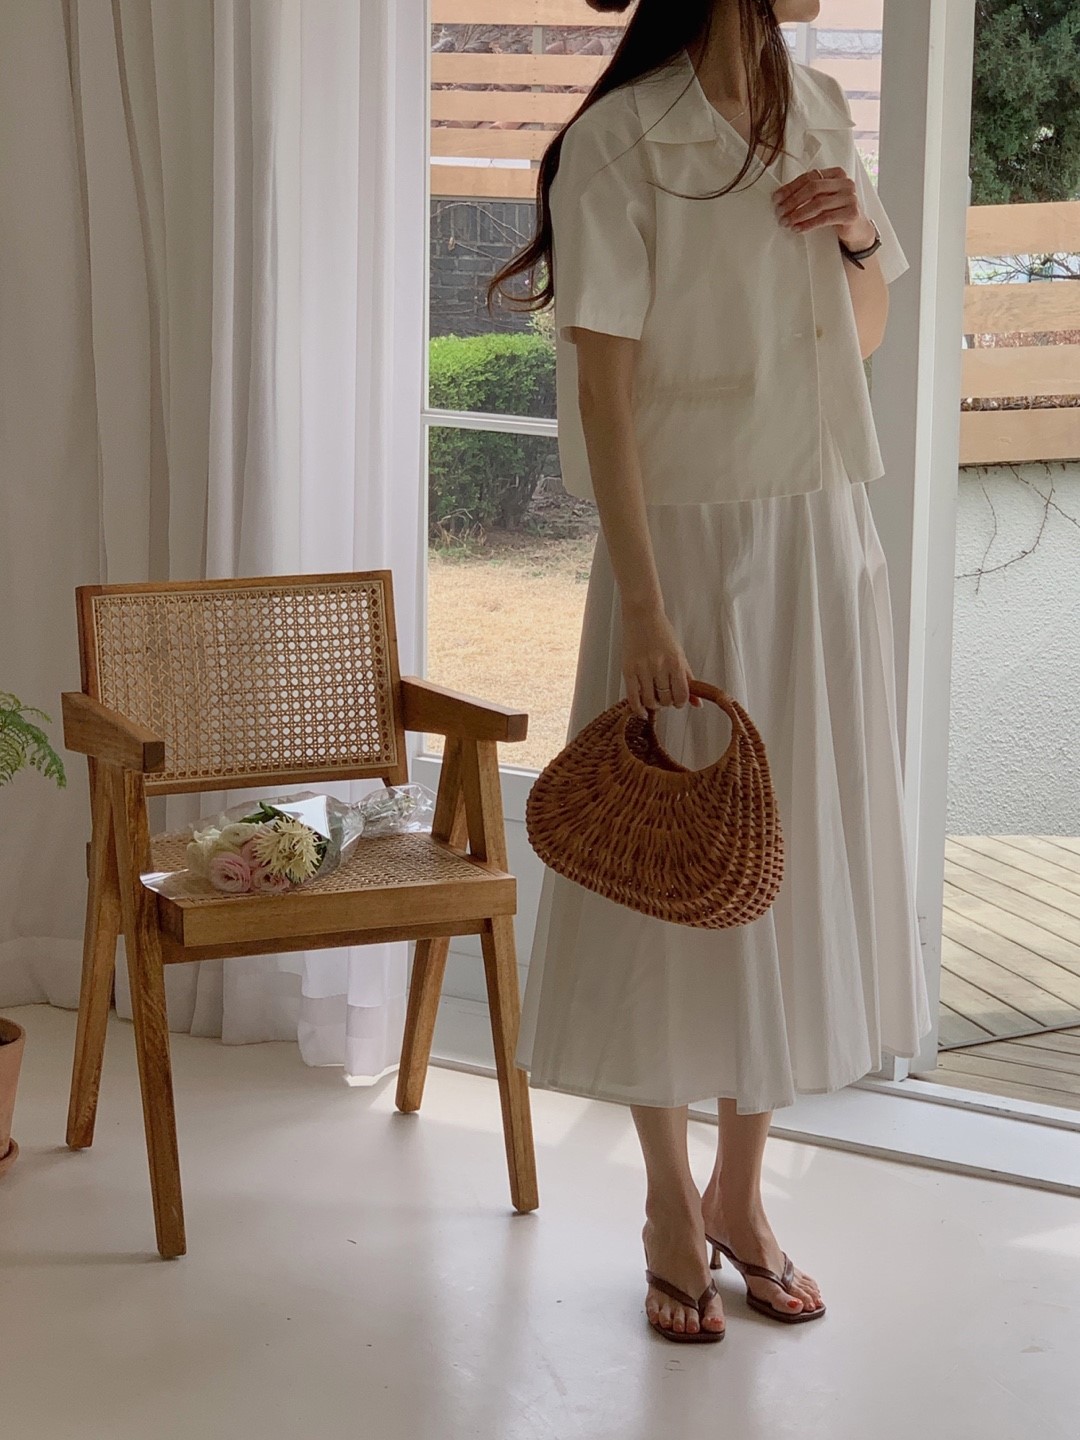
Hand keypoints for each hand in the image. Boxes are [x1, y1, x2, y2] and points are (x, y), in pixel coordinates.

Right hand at [619, 600, 701, 719]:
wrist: (642, 615)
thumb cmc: (662, 633)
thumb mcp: (679, 654)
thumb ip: (688, 678)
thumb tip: (697, 703)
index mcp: (676, 663)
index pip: (681, 695)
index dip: (680, 702)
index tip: (678, 701)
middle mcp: (660, 667)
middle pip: (666, 699)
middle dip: (667, 702)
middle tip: (665, 696)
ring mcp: (643, 669)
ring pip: (650, 700)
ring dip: (654, 704)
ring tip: (654, 699)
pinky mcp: (628, 669)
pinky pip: (633, 696)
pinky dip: (638, 708)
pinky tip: (641, 711)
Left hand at [773, 166, 875, 249]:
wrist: (857, 229)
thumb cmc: (836, 211)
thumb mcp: (824, 197)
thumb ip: (809, 192)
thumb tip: (780, 197)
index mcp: (836, 174)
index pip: (809, 176)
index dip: (790, 188)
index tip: (776, 199)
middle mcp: (845, 183)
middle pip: (813, 188)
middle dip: (793, 201)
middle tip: (780, 213)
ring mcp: (850, 197)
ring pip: (818, 203)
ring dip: (798, 214)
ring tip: (786, 222)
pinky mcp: (851, 213)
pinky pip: (825, 218)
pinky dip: (808, 224)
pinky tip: (798, 229)